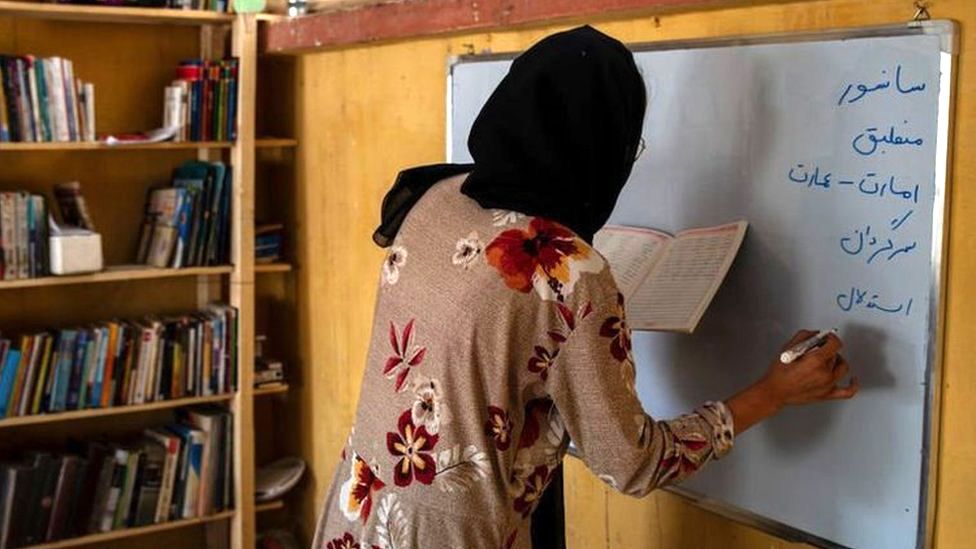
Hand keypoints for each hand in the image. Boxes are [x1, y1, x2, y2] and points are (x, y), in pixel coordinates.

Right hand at [725, 330, 858, 433]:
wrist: (775, 391)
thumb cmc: (779, 373)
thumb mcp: (787, 348)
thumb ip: (803, 337)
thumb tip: (816, 334)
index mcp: (815, 361)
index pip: (835, 344)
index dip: (832, 338)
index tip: (828, 337)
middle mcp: (824, 373)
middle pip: (836, 355)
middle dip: (828, 350)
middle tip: (819, 349)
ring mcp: (828, 385)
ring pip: (842, 368)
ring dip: (837, 361)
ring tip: (829, 359)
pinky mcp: (827, 394)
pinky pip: (847, 391)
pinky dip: (853, 385)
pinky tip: (853, 379)